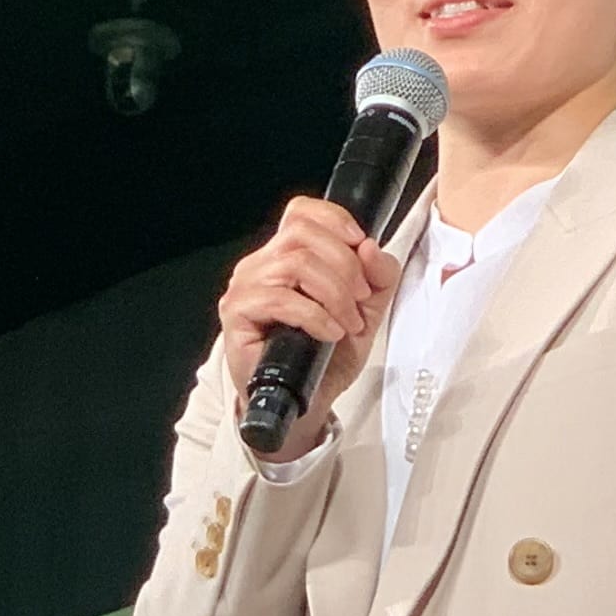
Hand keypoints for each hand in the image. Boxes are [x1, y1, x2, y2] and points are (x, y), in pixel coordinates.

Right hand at [215, 195, 400, 459]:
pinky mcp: (237, 313)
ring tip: (347, 323)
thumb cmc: (326, 356)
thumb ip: (378, 277)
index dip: (335, 220)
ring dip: (334, 294)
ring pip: (295, 263)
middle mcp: (261, 264)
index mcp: (288, 255)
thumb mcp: (366, 311)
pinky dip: (315, 315)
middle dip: (345, 265)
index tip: (361, 247)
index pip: (302, 212)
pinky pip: (280, 298)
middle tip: (360, 301)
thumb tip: (371, 248)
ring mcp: (246, 286)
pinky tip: (329, 333)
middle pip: (303, 234)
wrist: (305, 403)